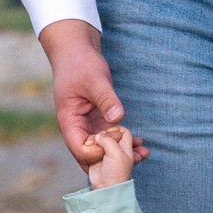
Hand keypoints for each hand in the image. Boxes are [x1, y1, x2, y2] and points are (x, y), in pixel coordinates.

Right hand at [40, 19, 144, 169]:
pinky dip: (123, 141)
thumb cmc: (81, 63)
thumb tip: (118, 118)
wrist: (77, 52)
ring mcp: (87, 126)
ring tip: (143, 152)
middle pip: (91, 155)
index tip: (117, 138)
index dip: (98, 151)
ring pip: (102, 149)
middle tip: (138, 157)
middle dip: (112, 159)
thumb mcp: (94, 79)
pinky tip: (140, 142)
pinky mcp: (98, 121)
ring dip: (121, 152)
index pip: (79, 148)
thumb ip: (106, 99)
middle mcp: (76, 128)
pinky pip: (109, 137)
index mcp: (69, 121)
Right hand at [87, 126, 138, 186]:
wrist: (105, 186)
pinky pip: (94, 147)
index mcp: (127, 148)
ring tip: (96, 142)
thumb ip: (108, 140)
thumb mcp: (116, 152)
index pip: (125, 132)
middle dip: (106, 134)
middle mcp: (118, 150)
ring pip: (103, 140)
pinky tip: (91, 146)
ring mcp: (107, 153)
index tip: (109, 132)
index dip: (117, 130)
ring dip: (98, 140)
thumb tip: (98, 136)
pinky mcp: (97, 157)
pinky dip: (92, 145)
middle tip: (102, 137)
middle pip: (112, 135)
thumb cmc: (116, 172)